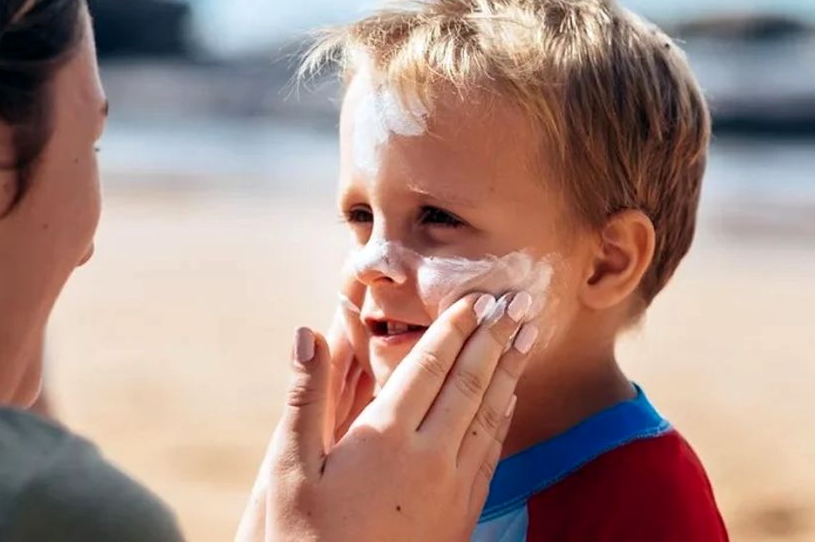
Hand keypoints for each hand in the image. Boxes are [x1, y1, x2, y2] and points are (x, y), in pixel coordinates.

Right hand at [240, 293, 533, 541]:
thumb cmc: (303, 535)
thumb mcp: (288, 468)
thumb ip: (305, 397)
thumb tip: (306, 334)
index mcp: (385, 438)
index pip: (429, 367)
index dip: (454, 328)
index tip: (477, 297)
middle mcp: (428, 457)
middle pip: (469, 383)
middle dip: (493, 338)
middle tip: (517, 301)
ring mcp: (452, 487)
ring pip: (489, 416)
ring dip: (508, 372)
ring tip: (525, 338)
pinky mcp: (461, 513)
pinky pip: (490, 453)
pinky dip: (502, 418)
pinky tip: (507, 401)